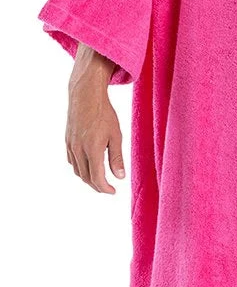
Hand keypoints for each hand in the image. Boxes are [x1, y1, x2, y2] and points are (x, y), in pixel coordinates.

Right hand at [65, 43, 124, 193]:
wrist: (85, 95)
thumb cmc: (104, 113)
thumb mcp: (116, 135)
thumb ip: (117, 157)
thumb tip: (120, 177)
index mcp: (93, 150)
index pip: (97, 178)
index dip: (105, 188)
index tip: (113, 191)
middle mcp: (79, 150)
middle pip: (86, 177)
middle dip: (97, 186)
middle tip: (108, 188)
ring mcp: (71, 145)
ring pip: (78, 170)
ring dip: (88, 178)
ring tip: (99, 179)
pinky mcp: (67, 140)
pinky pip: (72, 161)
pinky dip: (80, 168)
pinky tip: (88, 165)